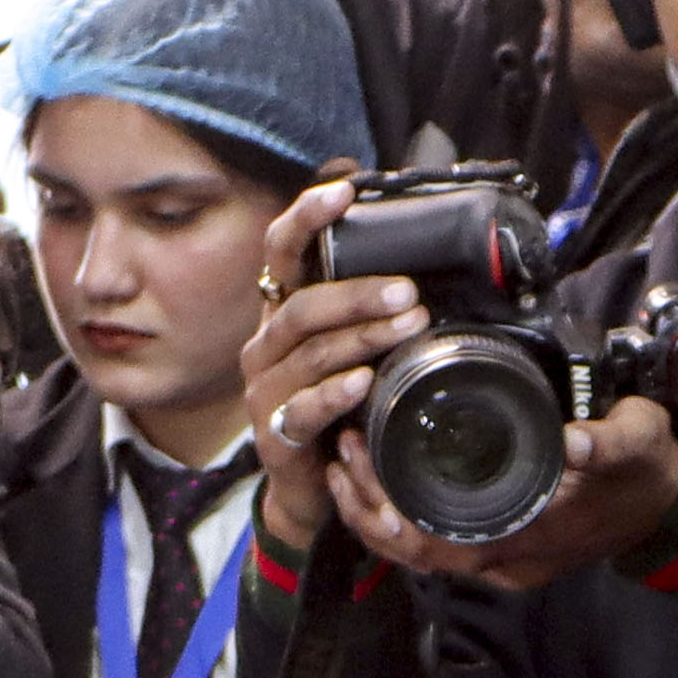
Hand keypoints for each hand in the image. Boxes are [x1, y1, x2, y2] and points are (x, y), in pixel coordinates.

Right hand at [245, 171, 412, 558]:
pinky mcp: (275, 434)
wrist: (308, 487)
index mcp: (281, 314)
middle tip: (408, 291)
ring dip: (362, 337)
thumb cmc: (334, 409)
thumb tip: (412, 264)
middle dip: (357, 293)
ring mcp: (265, 390)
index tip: (343, 190)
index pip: (282, 253)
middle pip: (303, 305)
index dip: (306, 218)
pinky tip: (364, 382)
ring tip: (409, 327)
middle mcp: (265, 345)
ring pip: (309, 354)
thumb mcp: (348, 353)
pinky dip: (335, 394)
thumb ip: (365, 313)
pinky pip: (302, 408)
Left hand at [326, 399, 677, 593]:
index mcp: (530, 534)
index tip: (359, 455)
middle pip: (413, 552)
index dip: (386, 508)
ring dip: (379, 515)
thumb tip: (576, 442)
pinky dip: (404, 520)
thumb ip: (606, 443)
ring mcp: (504, 560)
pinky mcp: (504, 549)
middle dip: (366, 508)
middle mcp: (508, 559)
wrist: (669, 507)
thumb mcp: (637, 442)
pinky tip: (385, 484)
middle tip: (343, 449)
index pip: (436, 540)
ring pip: (421, 554)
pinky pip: (439, 545)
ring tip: (350, 461)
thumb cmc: (647, 470)